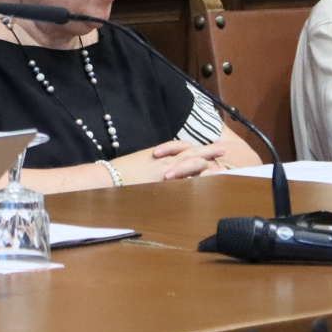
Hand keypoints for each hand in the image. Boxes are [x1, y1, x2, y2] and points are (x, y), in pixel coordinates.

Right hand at [114, 139, 229, 183]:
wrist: (108, 177)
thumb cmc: (120, 172)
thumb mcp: (139, 163)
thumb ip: (152, 165)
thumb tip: (158, 168)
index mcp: (160, 155)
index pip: (182, 147)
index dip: (196, 147)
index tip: (205, 146)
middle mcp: (166, 161)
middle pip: (193, 152)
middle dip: (209, 151)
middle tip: (223, 149)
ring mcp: (167, 172)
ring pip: (193, 164)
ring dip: (209, 164)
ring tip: (222, 166)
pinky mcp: (165, 184)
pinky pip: (187, 182)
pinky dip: (199, 181)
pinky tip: (210, 183)